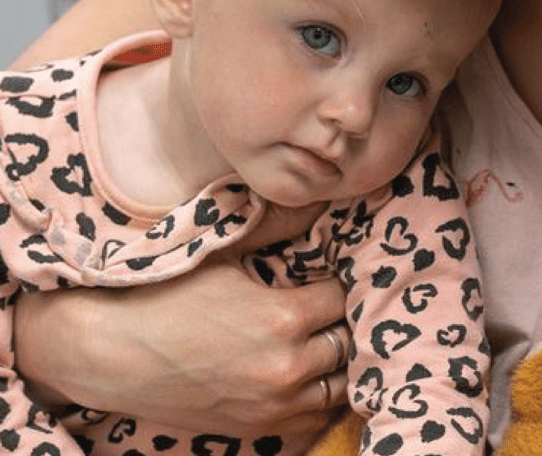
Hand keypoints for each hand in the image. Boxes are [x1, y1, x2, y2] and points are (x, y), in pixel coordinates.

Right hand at [14, 202, 349, 439]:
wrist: (108, 352)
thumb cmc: (165, 294)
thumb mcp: (223, 251)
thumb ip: (279, 224)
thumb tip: (320, 198)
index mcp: (282, 318)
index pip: (342, 297)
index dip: (340, 280)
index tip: (332, 272)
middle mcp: (285, 368)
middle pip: (346, 343)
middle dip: (343, 319)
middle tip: (331, 303)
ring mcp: (271, 405)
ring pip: (338, 386)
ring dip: (337, 360)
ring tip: (324, 336)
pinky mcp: (254, 428)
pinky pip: (312, 419)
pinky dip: (318, 395)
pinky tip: (307, 373)